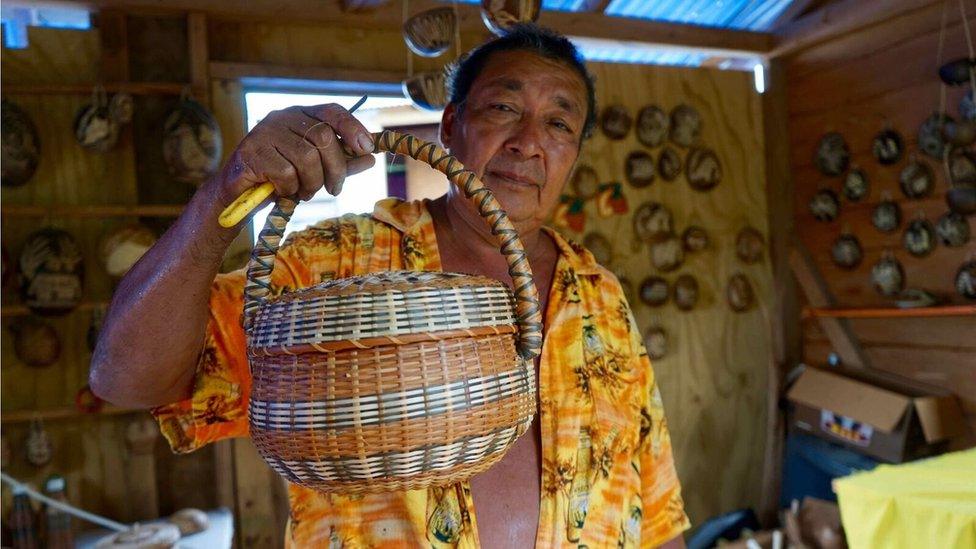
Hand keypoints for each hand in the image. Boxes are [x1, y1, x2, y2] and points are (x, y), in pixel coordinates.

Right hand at [212, 103, 376, 213]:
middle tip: (333, 189)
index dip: (353, 128)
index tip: (368, 149)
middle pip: (324, 137)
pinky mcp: (251, 151)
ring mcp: (264, 132)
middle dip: (336, 169)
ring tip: (304, 192)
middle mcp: (282, 117)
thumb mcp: (316, 171)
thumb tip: (371, 158)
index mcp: (300, 115)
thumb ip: (341, 164)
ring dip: (312, 183)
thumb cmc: (280, 179)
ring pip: (307, 157)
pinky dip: (289, 189)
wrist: (239, 196)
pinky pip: (285, 173)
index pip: (332, 111)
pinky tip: (281, 191)